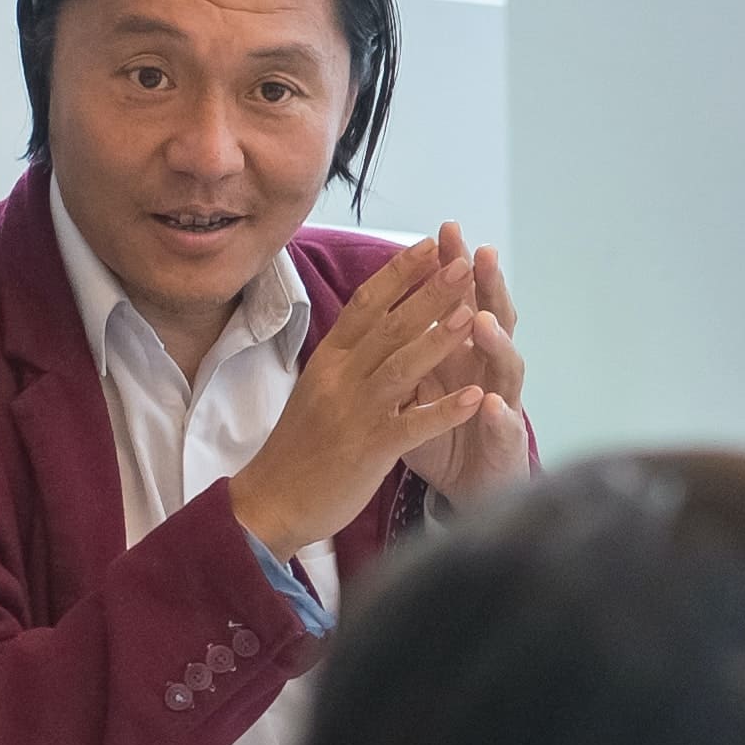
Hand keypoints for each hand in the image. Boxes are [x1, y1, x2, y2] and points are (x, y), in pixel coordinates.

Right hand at [228, 232, 509, 558]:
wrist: (270, 500)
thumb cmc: (300, 445)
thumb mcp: (318, 388)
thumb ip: (349, 356)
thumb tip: (378, 321)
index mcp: (329, 359)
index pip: (367, 303)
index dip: (399, 273)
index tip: (430, 245)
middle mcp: (340, 377)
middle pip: (389, 325)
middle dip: (429, 292)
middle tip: (463, 262)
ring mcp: (354, 412)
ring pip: (402, 366)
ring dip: (441, 339)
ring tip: (474, 313)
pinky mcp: (368, 450)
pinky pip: (412, 425)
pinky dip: (445, 410)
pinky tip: (475, 397)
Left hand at [396, 231, 533, 506]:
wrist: (466, 490)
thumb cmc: (440, 435)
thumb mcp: (415, 385)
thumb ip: (409, 347)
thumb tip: (384, 300)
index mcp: (463, 353)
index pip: (464, 300)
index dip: (456, 268)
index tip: (445, 231)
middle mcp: (489, 370)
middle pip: (496, 319)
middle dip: (489, 287)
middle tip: (481, 255)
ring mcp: (504, 404)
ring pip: (507, 367)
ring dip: (495, 343)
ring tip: (480, 321)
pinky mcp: (506, 445)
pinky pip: (504, 428)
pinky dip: (498, 416)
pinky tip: (491, 403)